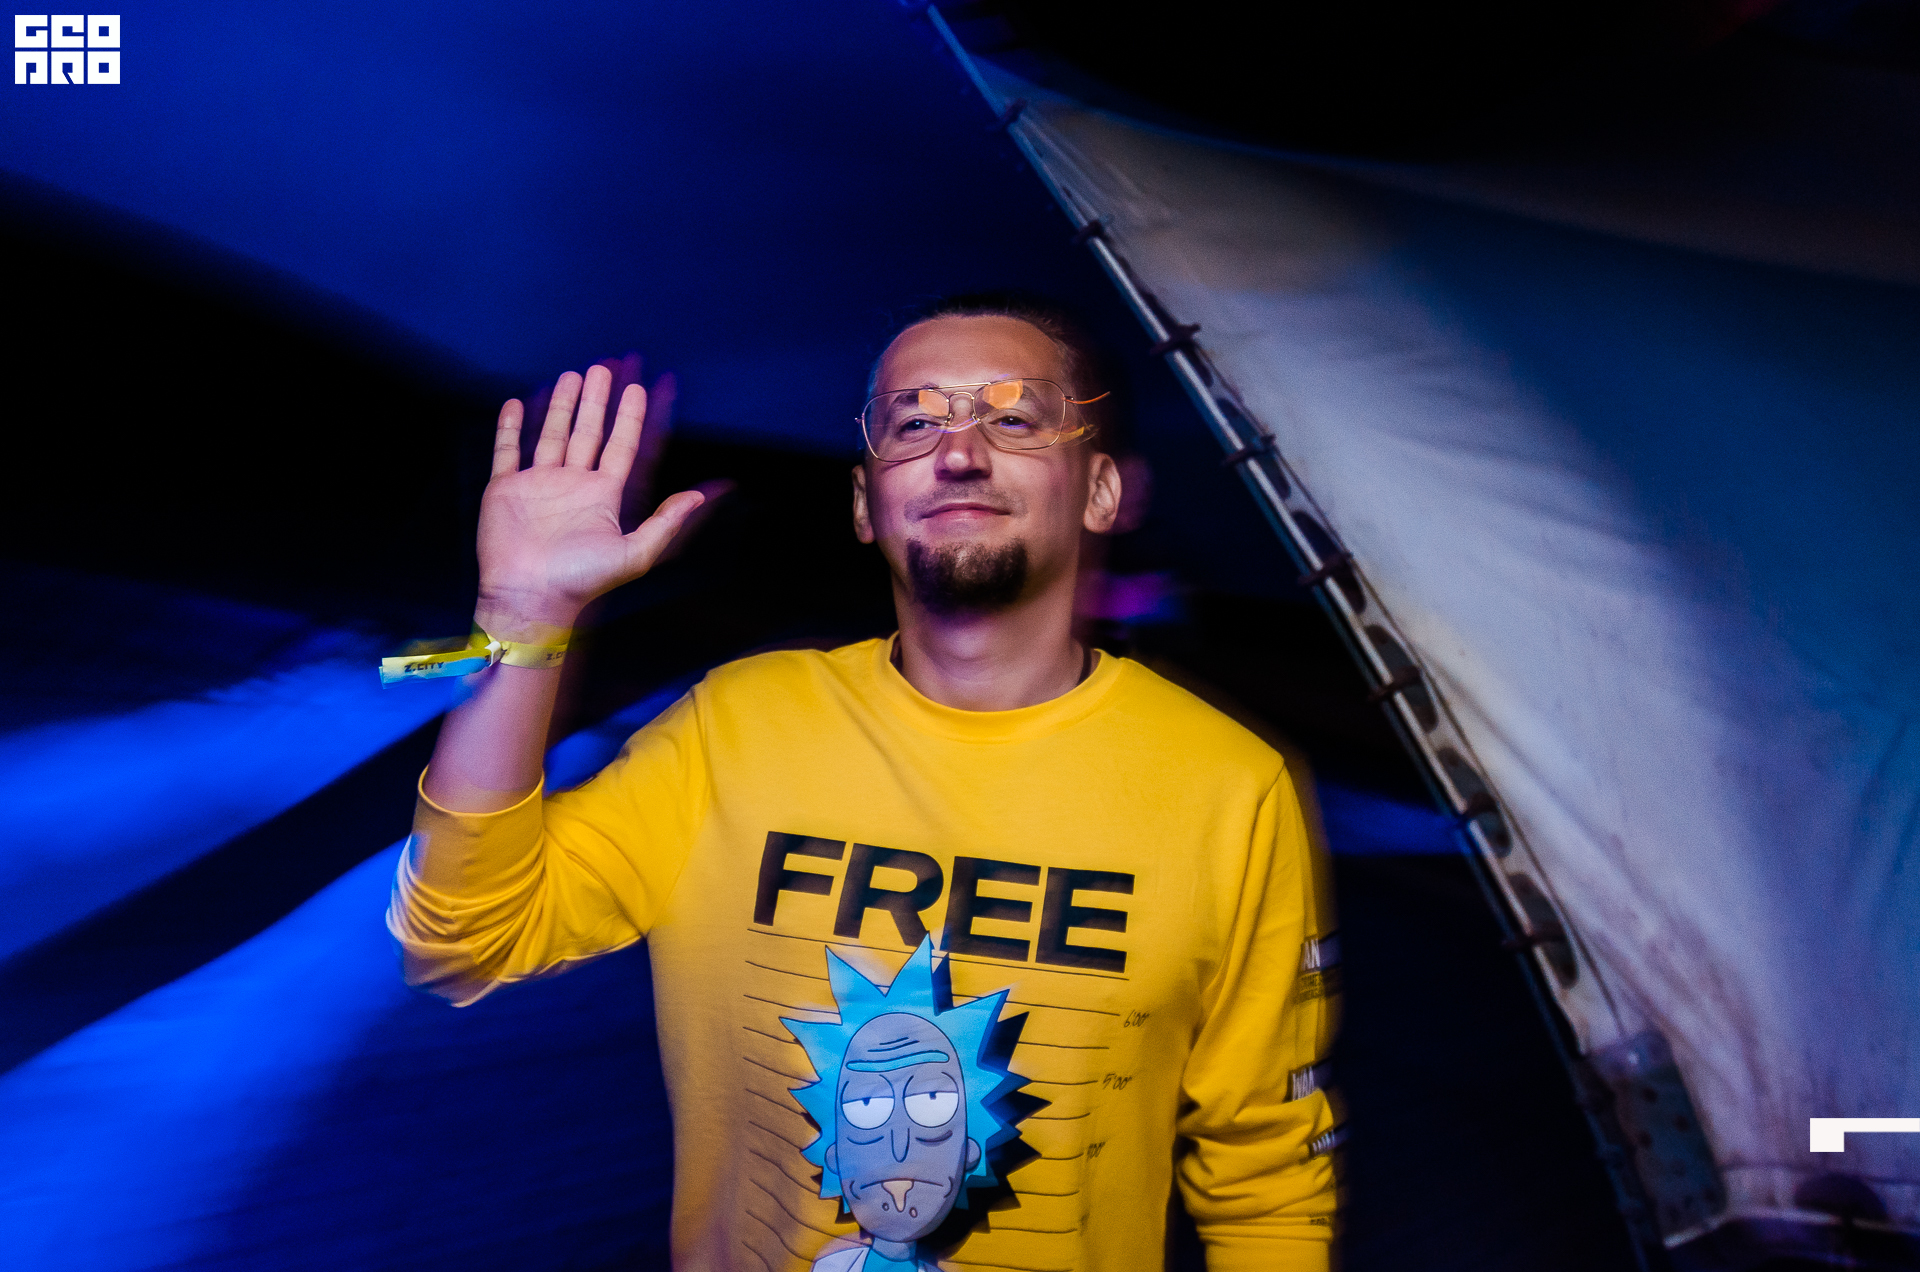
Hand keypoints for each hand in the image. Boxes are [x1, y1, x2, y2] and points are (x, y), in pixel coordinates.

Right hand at [476, 363, 706, 637]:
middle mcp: (573, 484)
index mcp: (604, 495)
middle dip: (598, 400)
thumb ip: (667, 521)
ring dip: (562, 405)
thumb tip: (703, 494)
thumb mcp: (636, 552)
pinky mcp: (505, 489)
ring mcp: (538, 484)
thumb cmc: (583, 580)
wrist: (530, 597)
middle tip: (605, 366)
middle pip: (589, 431)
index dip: (634, 416)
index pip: (624, 445)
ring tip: (572, 374)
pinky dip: (510, 427)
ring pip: (553, 434)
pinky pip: (508, 450)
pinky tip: (518, 402)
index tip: (642, 386)